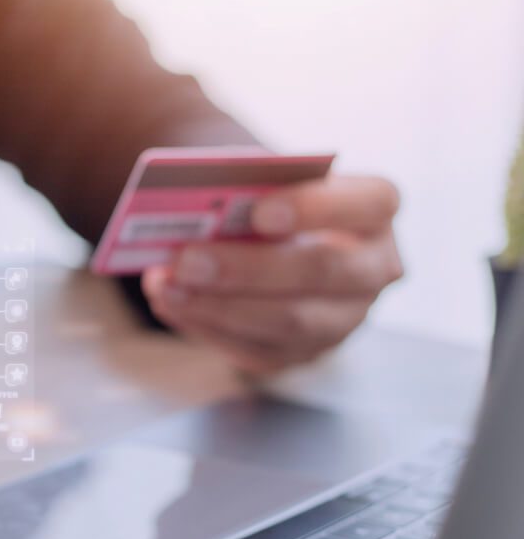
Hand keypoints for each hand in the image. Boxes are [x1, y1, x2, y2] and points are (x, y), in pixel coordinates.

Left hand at [141, 175, 403, 372]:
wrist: (274, 245)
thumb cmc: (269, 203)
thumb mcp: (266, 184)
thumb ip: (245, 189)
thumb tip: (191, 210)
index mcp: (375, 210)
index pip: (370, 202)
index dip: (316, 207)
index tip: (259, 211)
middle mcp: (373, 268)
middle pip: (323, 271)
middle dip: (248, 268)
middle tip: (186, 258)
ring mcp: (344, 318)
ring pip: (289, 321)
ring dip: (218, 305)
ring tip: (164, 285)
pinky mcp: (305, 353)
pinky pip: (258, 350)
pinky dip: (207, 327)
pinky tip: (170, 304)